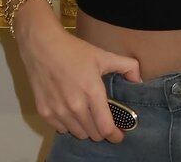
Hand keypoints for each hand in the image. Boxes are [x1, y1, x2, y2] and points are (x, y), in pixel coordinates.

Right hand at [16, 6, 141, 142]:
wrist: (41, 45)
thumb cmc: (73, 50)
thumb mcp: (102, 54)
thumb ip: (125, 66)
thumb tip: (138, 79)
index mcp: (92, 92)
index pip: (106, 128)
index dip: (115, 135)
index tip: (119, 135)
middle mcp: (75, 106)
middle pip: (93, 134)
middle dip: (101, 130)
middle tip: (103, 120)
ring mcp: (58, 111)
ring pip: (78, 133)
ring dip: (86, 128)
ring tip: (87, 115)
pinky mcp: (44, 112)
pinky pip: (62, 129)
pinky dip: (69, 125)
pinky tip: (70, 111)